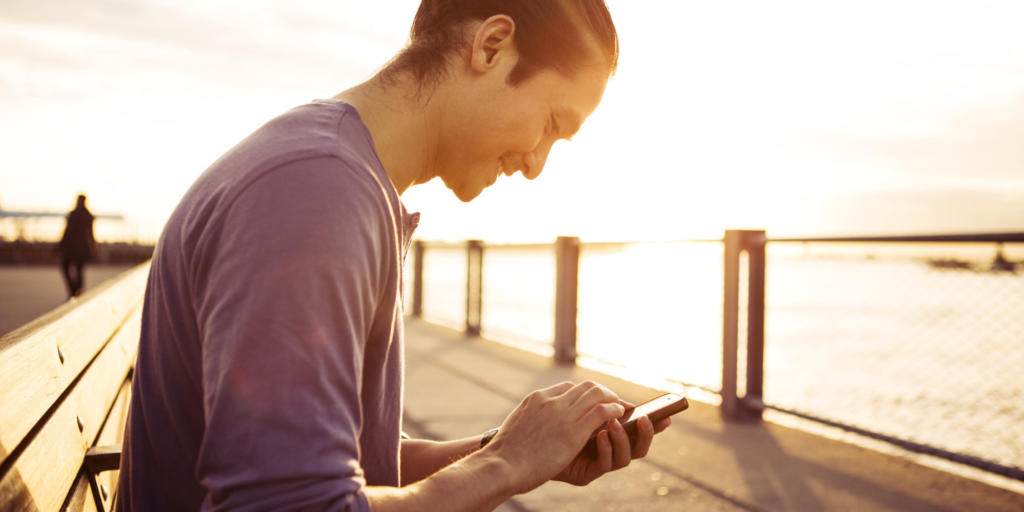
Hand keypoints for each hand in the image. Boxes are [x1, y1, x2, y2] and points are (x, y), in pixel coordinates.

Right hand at [484, 381, 625, 492]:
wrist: (502, 464)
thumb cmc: (507, 454)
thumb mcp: (518, 425)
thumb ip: (533, 419)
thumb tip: (541, 425)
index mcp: (537, 398)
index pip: (568, 387)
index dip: (584, 393)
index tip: (593, 400)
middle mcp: (552, 401)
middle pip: (586, 386)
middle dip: (603, 391)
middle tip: (613, 400)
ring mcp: (563, 414)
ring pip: (597, 394)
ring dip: (612, 398)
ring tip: (620, 407)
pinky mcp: (574, 431)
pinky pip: (602, 411)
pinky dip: (614, 410)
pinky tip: (619, 415)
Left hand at [553, 408, 671, 485]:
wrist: (524, 450)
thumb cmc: (550, 427)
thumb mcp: (576, 411)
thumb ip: (596, 405)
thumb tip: (619, 400)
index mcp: (611, 434)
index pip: (638, 431)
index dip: (655, 425)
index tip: (666, 415)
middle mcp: (609, 451)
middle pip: (639, 448)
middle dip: (646, 434)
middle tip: (645, 419)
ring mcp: (599, 464)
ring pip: (625, 458)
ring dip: (623, 439)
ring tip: (614, 424)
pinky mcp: (586, 474)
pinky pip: (604, 464)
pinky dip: (606, 448)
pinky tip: (600, 435)